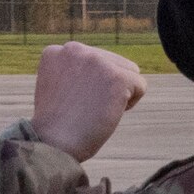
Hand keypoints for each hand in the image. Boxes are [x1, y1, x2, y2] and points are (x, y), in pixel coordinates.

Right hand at [29, 42, 145, 162]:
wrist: (53, 145)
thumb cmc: (55, 126)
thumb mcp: (57, 87)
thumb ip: (74, 71)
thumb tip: (101, 71)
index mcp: (56, 51)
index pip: (92, 60)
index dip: (88, 84)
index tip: (71, 102)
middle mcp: (74, 49)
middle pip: (112, 62)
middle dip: (105, 87)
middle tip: (84, 109)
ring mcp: (96, 61)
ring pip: (129, 71)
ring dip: (119, 92)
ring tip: (96, 110)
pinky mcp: (116, 77)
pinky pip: (140, 85)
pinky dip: (130, 103)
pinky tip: (109, 113)